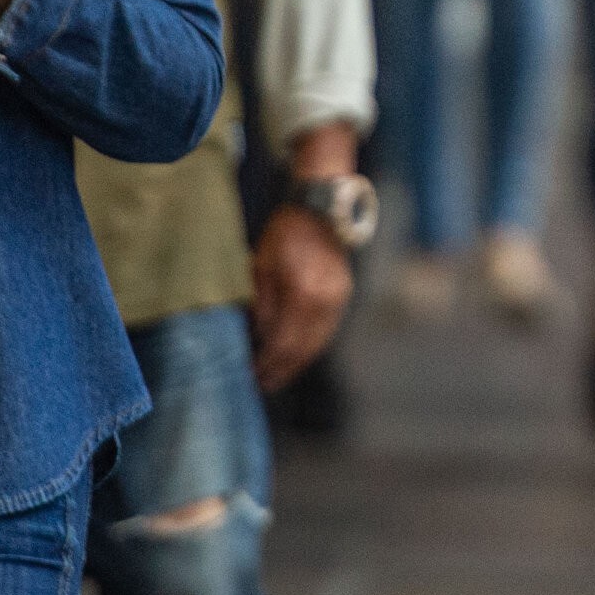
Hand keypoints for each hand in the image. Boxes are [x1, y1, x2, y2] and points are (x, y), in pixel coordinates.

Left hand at [251, 206, 353, 391]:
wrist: (321, 210)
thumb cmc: (285, 233)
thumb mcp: (262, 266)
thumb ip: (262, 306)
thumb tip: (257, 340)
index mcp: (302, 294)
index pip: (283, 344)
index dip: (266, 364)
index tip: (250, 375)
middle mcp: (326, 302)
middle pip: (302, 351)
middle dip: (280, 370)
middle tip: (261, 384)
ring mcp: (339, 301)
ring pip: (316, 345)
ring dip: (296, 363)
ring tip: (276, 375)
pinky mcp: (344, 297)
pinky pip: (325, 332)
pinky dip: (309, 346)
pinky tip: (295, 353)